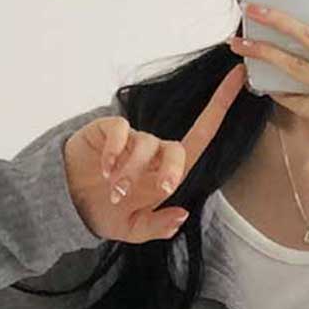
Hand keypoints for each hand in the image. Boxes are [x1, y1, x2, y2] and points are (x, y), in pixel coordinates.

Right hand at [64, 63, 246, 241]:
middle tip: (159, 191)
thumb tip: (181, 215)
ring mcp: (131, 139)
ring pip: (146, 144)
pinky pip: (120, 131)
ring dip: (133, 171)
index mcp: (166, 173)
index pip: (201, 138)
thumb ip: (157, 227)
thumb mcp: (132, 230)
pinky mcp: (108, 131)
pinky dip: (115, 151)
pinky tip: (105, 169)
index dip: (220, 107)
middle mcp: (153, 153)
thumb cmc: (105, 211)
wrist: (68, 203)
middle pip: (177, 148)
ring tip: (114, 190)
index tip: (240, 78)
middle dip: (170, 171)